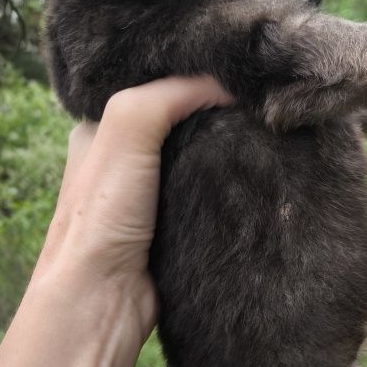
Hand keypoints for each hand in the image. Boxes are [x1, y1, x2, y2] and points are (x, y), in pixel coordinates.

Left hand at [35, 77, 232, 339]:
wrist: (104, 299)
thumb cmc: (100, 217)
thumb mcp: (125, 130)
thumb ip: (169, 94)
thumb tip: (229, 84)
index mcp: (102, 128)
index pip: (154, 84)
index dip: (190, 73)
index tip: (233, 66)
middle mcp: (126, 158)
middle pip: (183, 118)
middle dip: (217, 109)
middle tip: (258, 98)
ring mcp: (153, 193)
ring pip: (202, 155)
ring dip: (228, 149)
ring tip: (266, 130)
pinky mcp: (178, 224)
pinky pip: (212, 192)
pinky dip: (231, 183)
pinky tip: (256, 171)